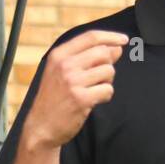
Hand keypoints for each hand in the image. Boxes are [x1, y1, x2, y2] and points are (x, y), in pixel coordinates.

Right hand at [24, 30, 128, 148]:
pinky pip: (108, 89)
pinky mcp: (82, 99)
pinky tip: (93, 100)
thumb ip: (88, 57)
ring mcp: (73, 81)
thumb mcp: (63, 72)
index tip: (124, 40)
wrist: (41, 126)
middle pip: (103, 52)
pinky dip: (105, 95)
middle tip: (100, 77)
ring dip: (107, 81)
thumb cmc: (54, 98)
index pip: (91, 37)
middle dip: (108, 63)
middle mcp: (65, 65)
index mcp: (59, 55)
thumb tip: (116, 47)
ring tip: (93, 90)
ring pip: (108, 71)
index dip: (111, 37)